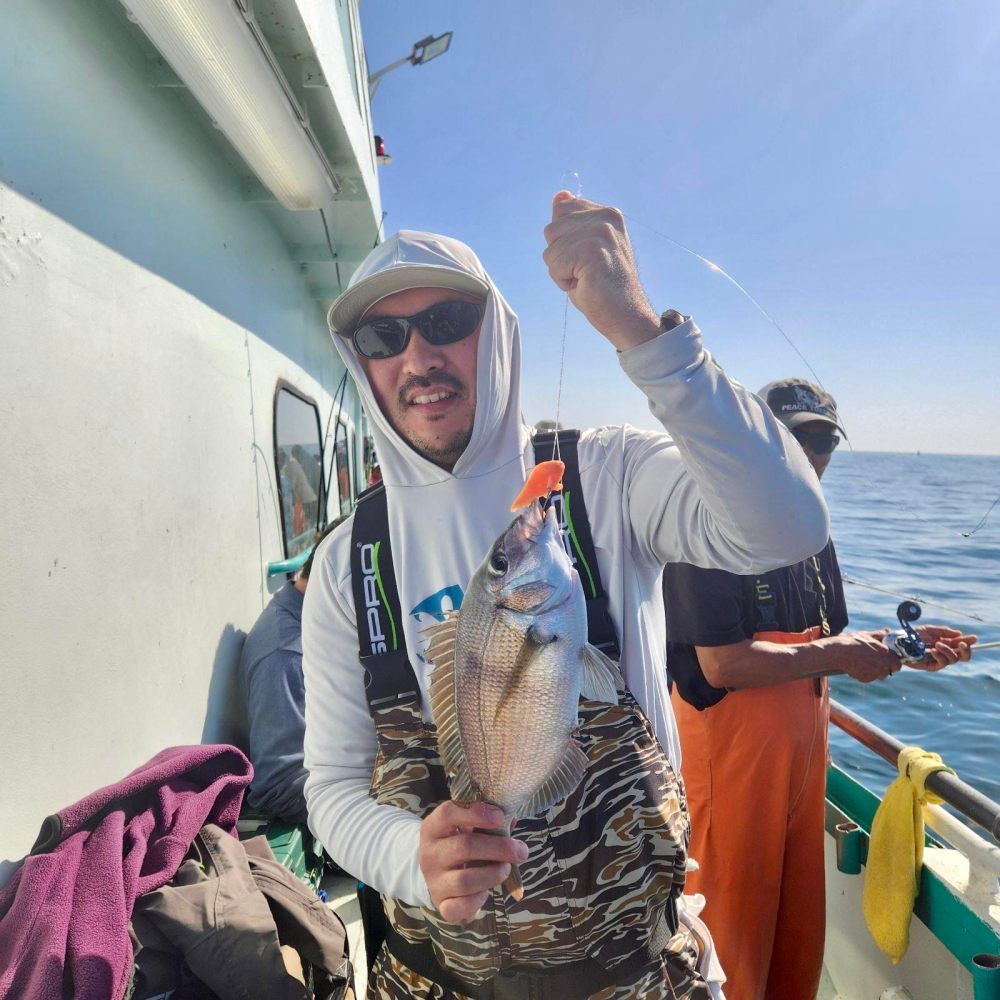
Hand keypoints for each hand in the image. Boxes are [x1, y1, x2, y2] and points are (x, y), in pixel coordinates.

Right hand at [418, 801, 527, 923]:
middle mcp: (429, 853)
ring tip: (505, 869)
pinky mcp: (440, 904)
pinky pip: (458, 907)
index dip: (476, 813)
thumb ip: (488, 821)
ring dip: (493, 875)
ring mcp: (433, 880)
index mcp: (433, 828)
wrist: (436, 874)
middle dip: (498, 848)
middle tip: (520, 851)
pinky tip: (486, 893)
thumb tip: (510, 819)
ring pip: (464, 880)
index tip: (500, 817)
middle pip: (464, 847)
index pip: (448, 813)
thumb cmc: (458, 843)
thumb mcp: (466, 827)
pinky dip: (477, 901)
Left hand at [542, 194, 661, 351]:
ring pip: (550, 250)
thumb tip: (559, 195)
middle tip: (586, 272)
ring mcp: (600, 233)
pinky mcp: (591, 252)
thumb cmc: (602, 286)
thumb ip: (571, 221)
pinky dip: (564, 282)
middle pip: (551, 230)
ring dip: (561, 271)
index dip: (564, 241)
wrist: (626, 315)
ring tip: (586, 279)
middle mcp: (605, 217)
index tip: (587, 257)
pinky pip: (554, 265)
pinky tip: (585, 285)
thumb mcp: (584, 247)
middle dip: (560, 257)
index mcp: (607, 213)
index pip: (561, 211)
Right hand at [840, 630, 900, 682]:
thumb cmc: (854, 642)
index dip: (893, 663)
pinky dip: (865, 674)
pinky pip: (869, 678)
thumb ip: (880, 634)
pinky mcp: (866, 679)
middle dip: (884, 668)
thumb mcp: (868, 635)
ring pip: (878, 675)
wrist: (840, 653)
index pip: (898, 664)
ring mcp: (875, 674)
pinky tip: (858, 666)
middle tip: (874, 662)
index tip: (887, 660)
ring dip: (875, 671)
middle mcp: (884, 666)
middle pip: (889, 671)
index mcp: (887, 655)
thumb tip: (887, 630)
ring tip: (864, 663)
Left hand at [909, 625, 975, 670]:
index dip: (969, 642)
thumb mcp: (930, 630)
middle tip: (962, 643)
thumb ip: (944, 631)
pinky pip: (941, 664)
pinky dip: (939, 656)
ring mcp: (939, 660)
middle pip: (963, 657)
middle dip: (966, 650)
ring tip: (938, 643)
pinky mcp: (931, 666)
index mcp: (946, 644)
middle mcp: (945, 653)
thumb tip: (959, 633)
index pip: (961, 645)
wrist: (900, 641)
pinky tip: (934, 650)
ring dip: (948, 650)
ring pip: (953, 659)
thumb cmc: (914, 635)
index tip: (974, 638)